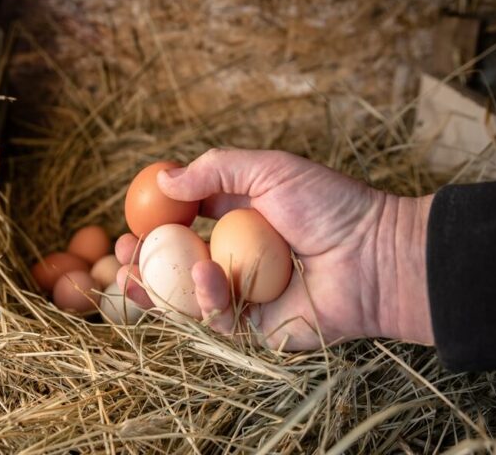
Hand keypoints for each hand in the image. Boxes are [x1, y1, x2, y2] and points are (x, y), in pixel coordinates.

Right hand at [115, 148, 433, 349]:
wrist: (375, 253)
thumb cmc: (329, 205)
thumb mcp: (269, 169)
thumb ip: (215, 170)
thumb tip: (163, 178)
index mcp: (236, 220)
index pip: (182, 226)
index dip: (151, 227)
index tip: (127, 224)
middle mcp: (236, 258)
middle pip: (175, 267)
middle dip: (142, 266)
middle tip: (120, 259)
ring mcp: (244, 293)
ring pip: (187, 299)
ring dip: (155, 290)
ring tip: (132, 277)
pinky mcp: (257, 326)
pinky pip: (218, 318)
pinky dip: (205, 299)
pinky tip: (203, 276)